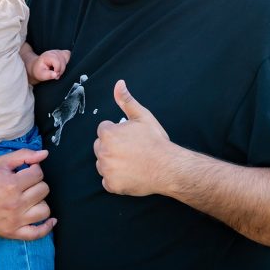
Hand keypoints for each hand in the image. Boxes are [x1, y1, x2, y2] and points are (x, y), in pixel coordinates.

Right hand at [0, 149, 55, 239]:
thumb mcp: (0, 163)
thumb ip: (23, 155)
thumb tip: (44, 154)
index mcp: (11, 185)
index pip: (38, 174)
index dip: (34, 170)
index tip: (27, 172)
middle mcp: (14, 203)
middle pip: (43, 190)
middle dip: (37, 184)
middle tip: (26, 185)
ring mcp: (15, 220)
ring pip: (45, 210)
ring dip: (40, 202)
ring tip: (31, 199)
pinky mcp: (13, 232)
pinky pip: (37, 233)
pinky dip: (47, 227)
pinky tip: (50, 221)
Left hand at [28, 49, 69, 81]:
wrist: (37, 67)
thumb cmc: (39, 70)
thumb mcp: (41, 75)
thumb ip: (48, 75)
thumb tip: (56, 75)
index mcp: (48, 56)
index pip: (57, 62)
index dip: (58, 70)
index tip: (55, 76)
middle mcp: (53, 52)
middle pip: (63, 61)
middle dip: (61, 70)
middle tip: (56, 75)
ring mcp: (58, 51)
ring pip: (67, 58)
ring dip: (64, 66)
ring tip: (58, 70)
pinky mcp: (62, 53)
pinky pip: (68, 55)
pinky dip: (67, 62)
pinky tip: (61, 66)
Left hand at [94, 80, 173, 195]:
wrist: (168, 167)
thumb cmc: (156, 141)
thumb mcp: (142, 116)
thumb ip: (126, 101)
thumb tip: (119, 84)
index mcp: (108, 134)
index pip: (104, 130)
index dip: (117, 133)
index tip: (130, 138)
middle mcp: (103, 152)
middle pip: (100, 147)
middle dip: (112, 147)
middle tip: (131, 150)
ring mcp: (106, 170)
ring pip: (103, 164)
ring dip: (112, 163)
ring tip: (131, 162)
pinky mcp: (111, 185)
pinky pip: (108, 181)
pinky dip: (116, 179)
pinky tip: (130, 174)